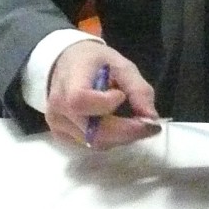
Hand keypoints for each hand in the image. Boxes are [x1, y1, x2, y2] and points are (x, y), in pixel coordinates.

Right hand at [45, 41, 159, 149]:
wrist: (68, 65)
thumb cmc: (96, 63)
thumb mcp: (122, 66)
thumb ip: (138, 89)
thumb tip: (151, 117)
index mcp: (69, 83)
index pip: (79, 101)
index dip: (105, 104)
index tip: (121, 95)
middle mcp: (57, 109)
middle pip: (93, 131)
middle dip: (127, 130)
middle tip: (150, 124)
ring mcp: (57, 126)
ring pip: (95, 142)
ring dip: (122, 136)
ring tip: (135, 122)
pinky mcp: (61, 137)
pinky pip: (91, 145)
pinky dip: (111, 139)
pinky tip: (119, 125)